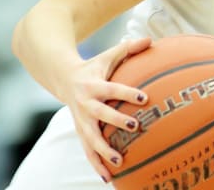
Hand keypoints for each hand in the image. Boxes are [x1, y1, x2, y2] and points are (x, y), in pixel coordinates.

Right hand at [64, 37, 152, 182]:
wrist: (62, 79)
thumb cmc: (93, 67)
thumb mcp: (107, 56)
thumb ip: (128, 48)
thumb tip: (150, 39)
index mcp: (93, 85)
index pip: (112, 89)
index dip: (127, 93)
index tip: (144, 98)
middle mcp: (85, 104)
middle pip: (101, 114)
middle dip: (116, 121)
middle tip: (134, 127)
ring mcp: (81, 120)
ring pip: (91, 138)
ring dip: (104, 151)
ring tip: (120, 161)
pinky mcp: (80, 132)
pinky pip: (87, 151)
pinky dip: (96, 165)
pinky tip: (108, 179)